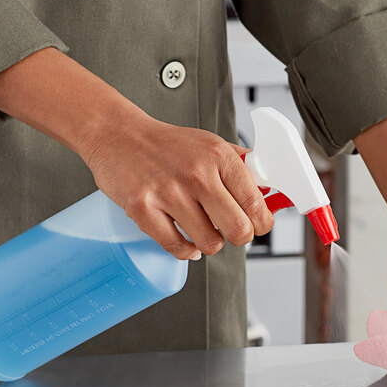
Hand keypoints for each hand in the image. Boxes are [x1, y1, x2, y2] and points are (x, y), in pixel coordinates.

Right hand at [0, 47, 273, 260]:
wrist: (118, 135)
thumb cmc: (166, 144)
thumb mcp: (210, 143)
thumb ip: (240, 166)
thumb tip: (268, 189)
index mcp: (219, 156)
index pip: (257, 204)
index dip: (262, 223)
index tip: (258, 225)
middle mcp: (197, 174)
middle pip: (239, 230)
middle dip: (239, 237)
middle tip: (231, 232)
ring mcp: (168, 192)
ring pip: (209, 244)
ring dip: (209, 244)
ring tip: (203, 232)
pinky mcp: (142, 209)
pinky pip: (176, 247)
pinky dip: (185, 251)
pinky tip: (185, 241)